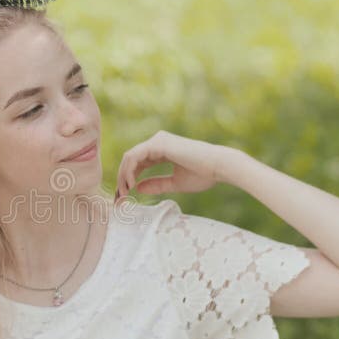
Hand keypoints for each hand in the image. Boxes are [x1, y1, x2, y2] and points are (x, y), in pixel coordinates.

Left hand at [115, 130, 240, 200]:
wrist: (219, 167)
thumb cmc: (203, 175)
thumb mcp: (175, 182)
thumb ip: (157, 184)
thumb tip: (138, 188)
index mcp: (163, 151)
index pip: (139, 164)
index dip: (129, 179)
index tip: (125, 196)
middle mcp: (158, 143)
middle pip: (131, 160)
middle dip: (122, 178)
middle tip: (120, 197)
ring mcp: (158, 140)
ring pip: (130, 157)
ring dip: (123, 175)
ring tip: (124, 193)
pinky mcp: (158, 143)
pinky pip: (134, 156)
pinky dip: (129, 170)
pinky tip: (130, 184)